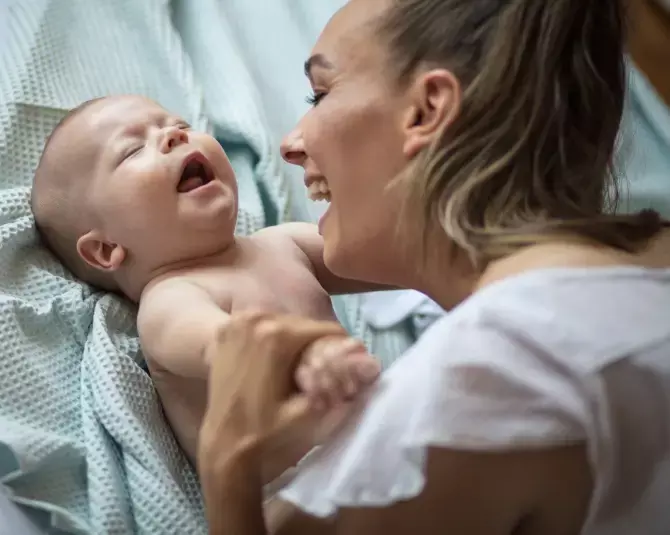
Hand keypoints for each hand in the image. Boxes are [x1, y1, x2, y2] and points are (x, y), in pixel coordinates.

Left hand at [197, 312, 373, 488]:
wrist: (224, 445)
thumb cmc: (268, 433)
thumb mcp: (312, 411)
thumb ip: (338, 381)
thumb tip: (365, 361)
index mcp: (277, 335)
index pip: (326, 330)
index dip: (340, 348)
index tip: (343, 367)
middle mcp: (255, 318)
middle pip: (304, 326)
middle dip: (315, 346)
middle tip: (319, 373)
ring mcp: (237, 322)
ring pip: (284, 324)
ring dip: (294, 343)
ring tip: (296, 372)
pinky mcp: (225, 329)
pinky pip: (262, 328)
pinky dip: (272, 341)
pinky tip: (273, 366)